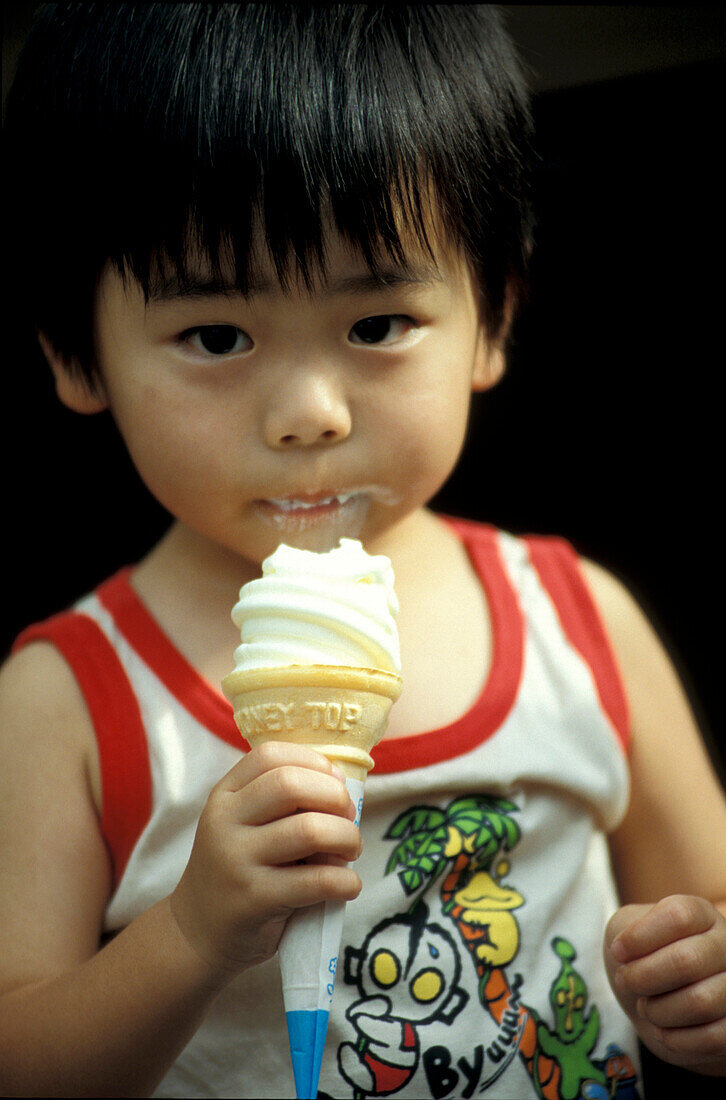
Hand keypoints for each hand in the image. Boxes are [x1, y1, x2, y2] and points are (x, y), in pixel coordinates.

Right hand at [169, 742, 361, 980]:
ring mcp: (236, 860)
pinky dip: (345, 880)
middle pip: (291, 785)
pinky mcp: (254, 899)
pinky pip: (316, 881)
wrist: (197, 932)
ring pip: (309, 830)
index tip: (336, 783)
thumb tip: (343, 788)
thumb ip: (281, 803)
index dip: (314, 762)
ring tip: (350, 851)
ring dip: (347, 838)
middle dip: (335, 798)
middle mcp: (225, 821)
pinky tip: (347, 884)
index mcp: (225, 795)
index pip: (270, 755)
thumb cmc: (238, 870)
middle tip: (348, 819)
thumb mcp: (244, 826)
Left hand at [604, 895, 725, 1074]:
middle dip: (643, 978)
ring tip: (646, 1007)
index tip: (618, 951)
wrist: (662, 997)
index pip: (678, 916)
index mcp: (701, 915)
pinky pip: (713, 1038)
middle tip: (626, 982)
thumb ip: (626, 929)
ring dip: (659, 1011)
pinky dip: (678, 1040)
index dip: (640, 937)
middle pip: (686, 961)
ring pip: (700, 1002)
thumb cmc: (643, 955)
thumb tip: (630, 954)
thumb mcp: (627, 928)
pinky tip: (663, 1031)